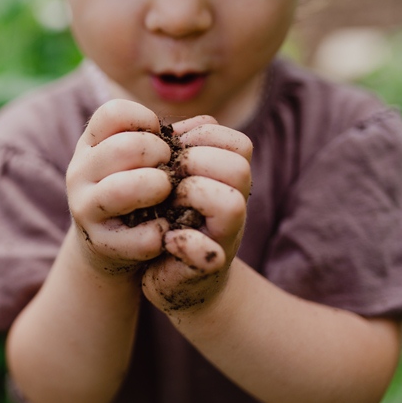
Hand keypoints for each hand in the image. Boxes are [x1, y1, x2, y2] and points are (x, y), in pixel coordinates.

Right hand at [66, 99, 172, 275]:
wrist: (110, 246)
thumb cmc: (135, 191)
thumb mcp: (142, 160)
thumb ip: (172, 139)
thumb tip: (207, 126)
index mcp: (91, 144)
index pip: (113, 113)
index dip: (145, 120)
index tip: (159, 140)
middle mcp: (80, 173)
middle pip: (122, 147)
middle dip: (158, 154)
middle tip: (168, 169)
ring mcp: (86, 208)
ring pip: (121, 189)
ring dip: (155, 188)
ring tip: (166, 193)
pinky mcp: (102, 244)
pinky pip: (141, 235)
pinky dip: (162, 231)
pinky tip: (167, 227)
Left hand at [141, 116, 252, 312]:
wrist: (173, 278)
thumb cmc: (171, 220)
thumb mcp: (175, 179)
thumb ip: (178, 149)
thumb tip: (169, 124)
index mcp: (229, 181)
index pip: (237, 143)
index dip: (200, 139)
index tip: (170, 151)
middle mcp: (235, 206)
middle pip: (237, 168)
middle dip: (193, 164)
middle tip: (164, 178)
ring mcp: (225, 238)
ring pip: (231, 204)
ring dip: (191, 196)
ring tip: (165, 203)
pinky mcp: (206, 267)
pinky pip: (205, 252)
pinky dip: (183, 243)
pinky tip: (165, 239)